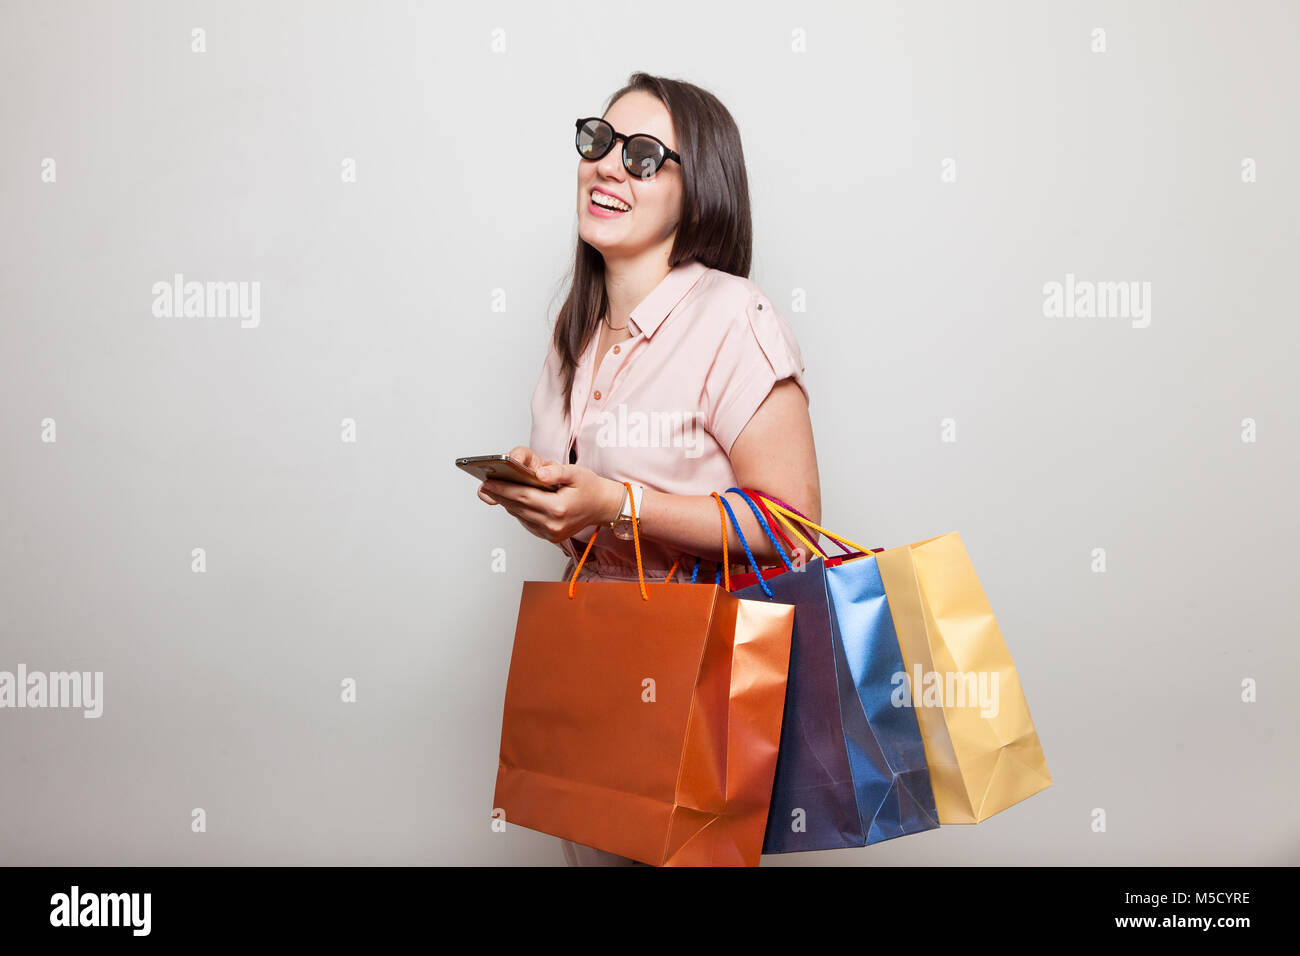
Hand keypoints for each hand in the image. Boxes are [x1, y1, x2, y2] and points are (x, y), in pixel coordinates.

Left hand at [478, 445, 625, 543]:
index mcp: (558, 509)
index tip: (488, 483)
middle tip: (485, 486)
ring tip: (494, 491)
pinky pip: (528, 523)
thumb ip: (556, 472)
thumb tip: (539, 473)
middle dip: (500, 496)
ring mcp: (551, 533)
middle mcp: (553, 524)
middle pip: (518, 508)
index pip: (523, 497)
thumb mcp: (576, 473)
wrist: (604, 506)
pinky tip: (513, 501)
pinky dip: (519, 511)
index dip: (503, 489)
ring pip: (521, 516)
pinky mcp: (550, 537)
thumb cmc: (590, 488)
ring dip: (507, 504)